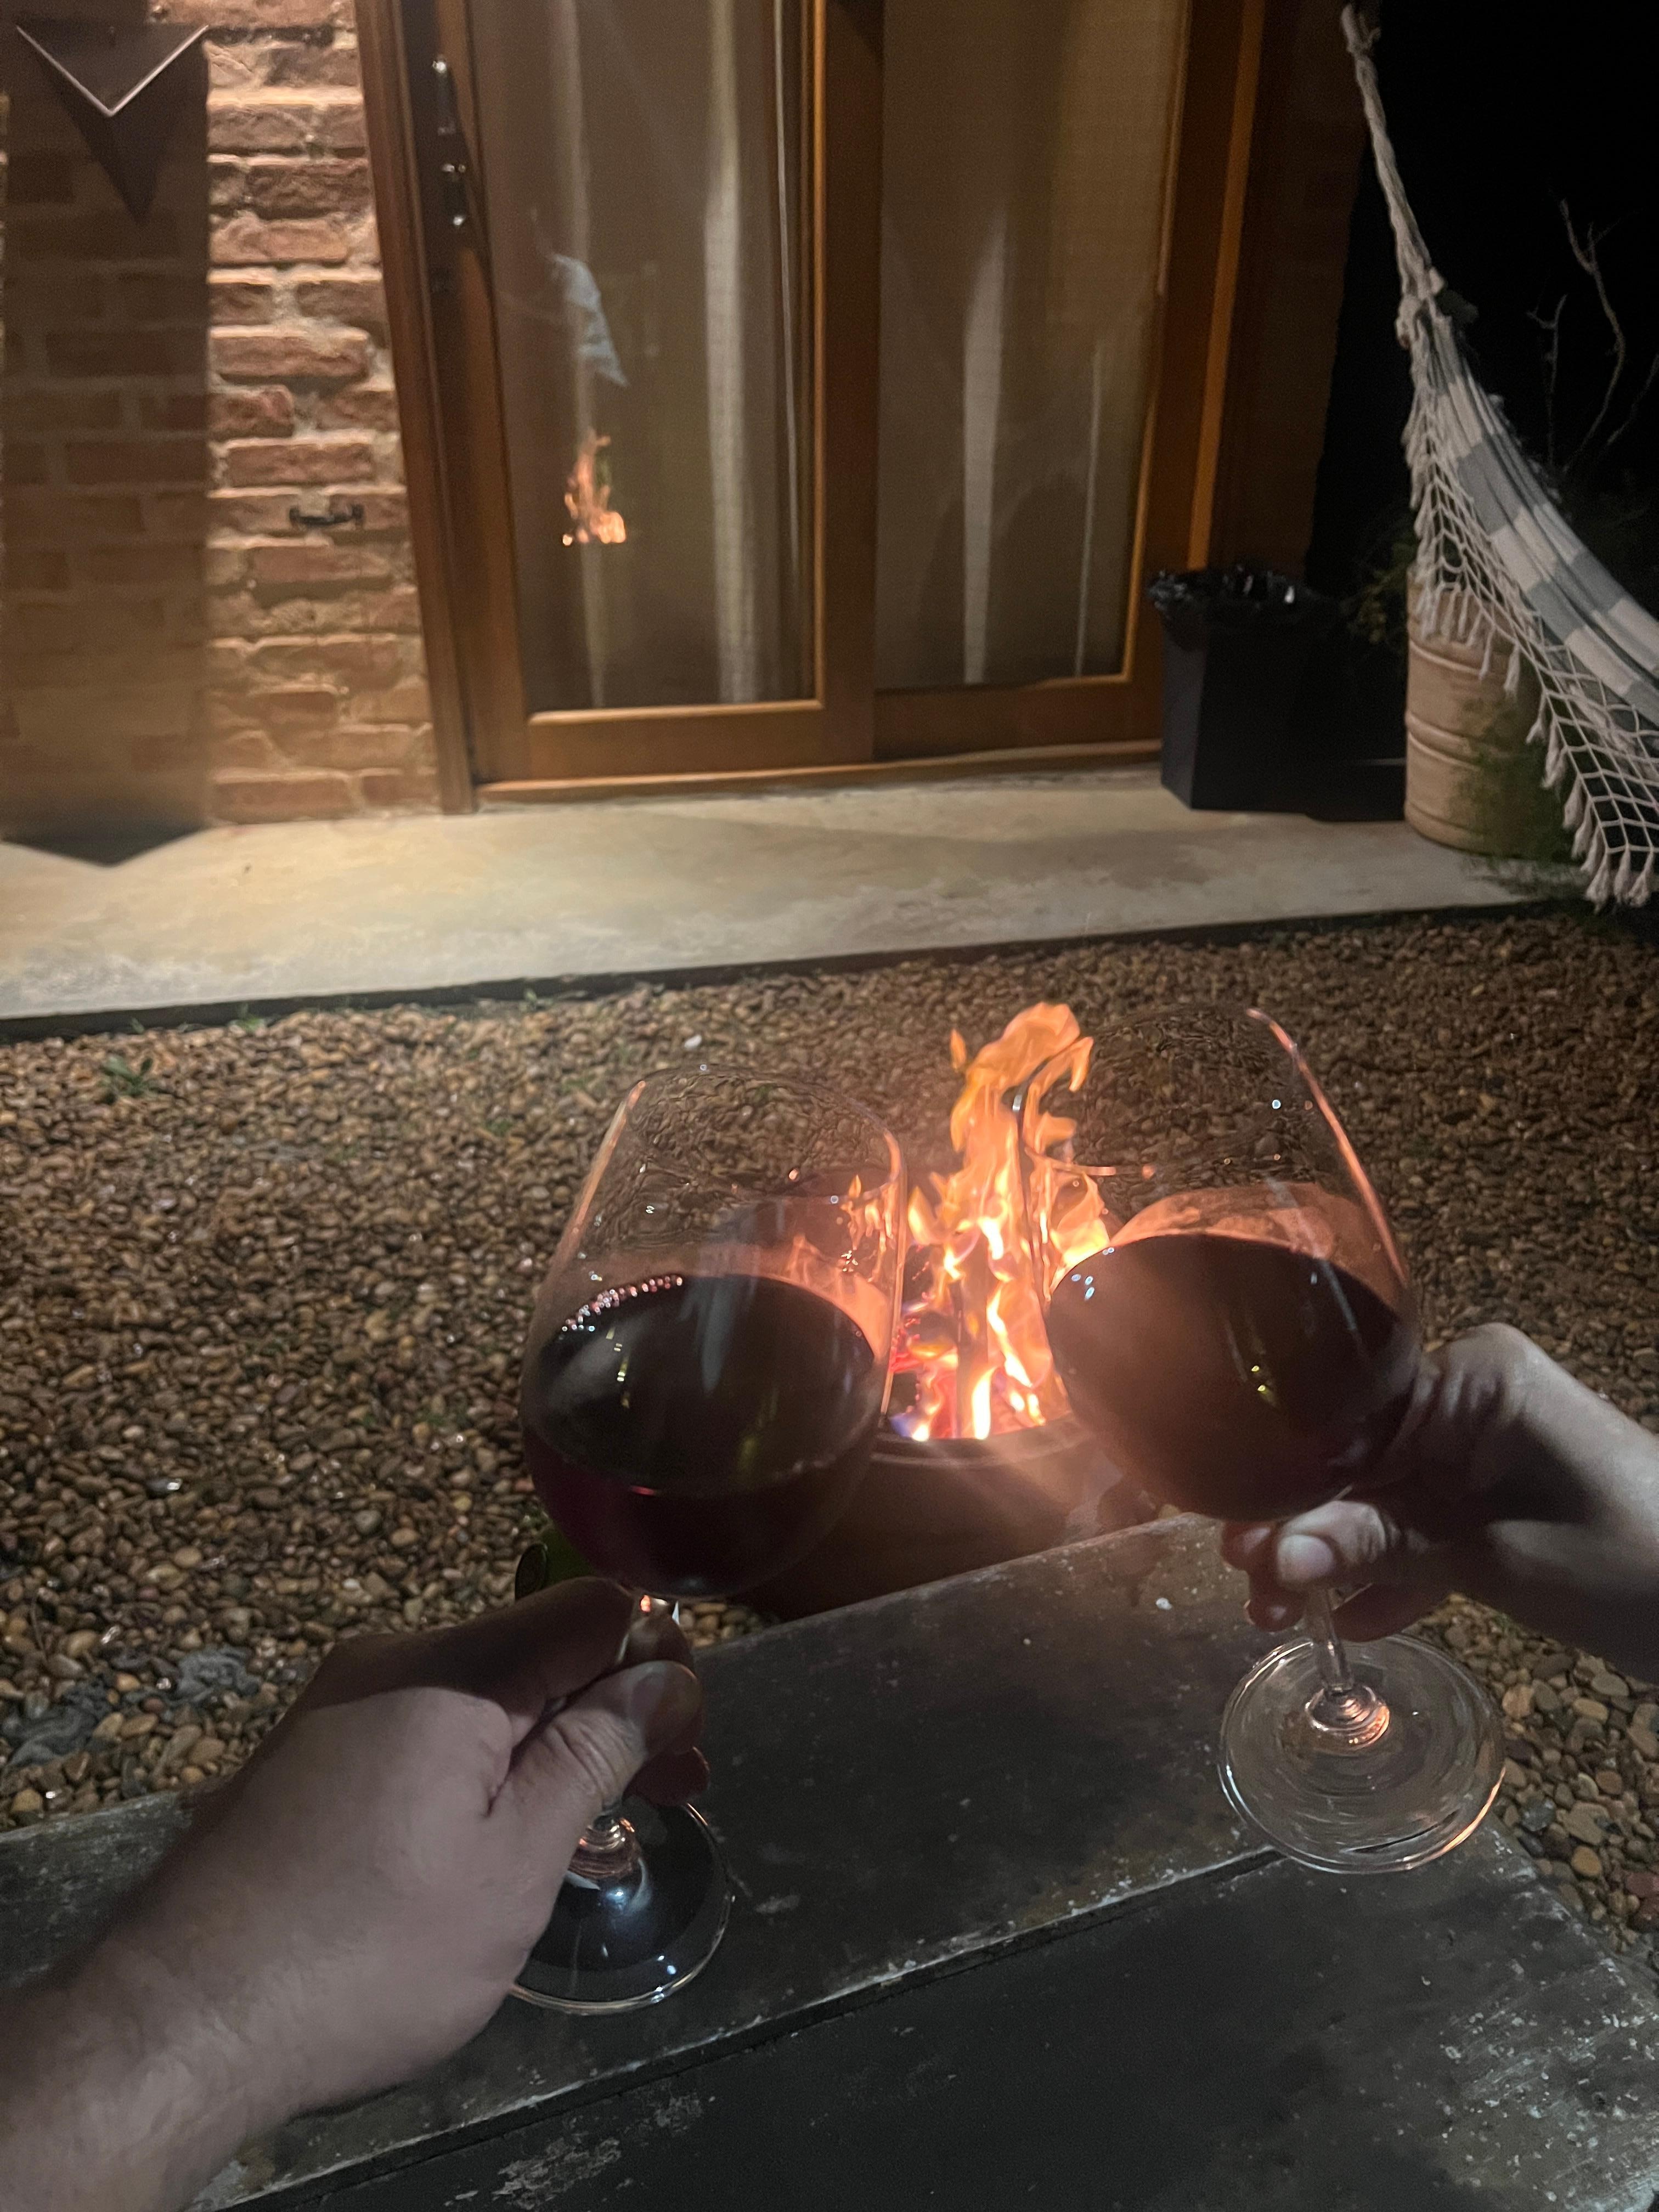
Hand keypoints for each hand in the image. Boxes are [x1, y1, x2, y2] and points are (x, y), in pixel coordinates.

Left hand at [0, 1579, 704, 2211]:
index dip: (658, 1653)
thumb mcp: (511, 1866)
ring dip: (560, 1744)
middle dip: (619, 1707)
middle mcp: (390, 1662)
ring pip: (485, 1698)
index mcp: (447, 1669)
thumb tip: (669, 1675)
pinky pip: (430, 1734)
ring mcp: (342, 1710)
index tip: (693, 1732)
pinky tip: (520, 1830)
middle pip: (538, 1649)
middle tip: (682, 1789)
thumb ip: (592, 1757)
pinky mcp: (314, 1761)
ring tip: (617, 1818)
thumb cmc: (366, 1953)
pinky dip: (492, 1769)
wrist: (177, 2024)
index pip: (589, 1607)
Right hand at [1223, 1324, 1658, 1680]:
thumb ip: (1383, 1549)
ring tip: (1276, 1616)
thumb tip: (1274, 1559)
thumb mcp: (1498, 1560)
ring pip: (1386, 1500)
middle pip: (1358, 1462)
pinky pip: (1428, 1527)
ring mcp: (1488, 1452)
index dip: (1289, 1485)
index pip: (1348, 1420)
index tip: (1235, 1539)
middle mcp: (1472, 1401)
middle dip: (1304, 1531)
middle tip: (1249, 1591)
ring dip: (1338, 1559)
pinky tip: (1347, 1622)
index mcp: (1474, 1379)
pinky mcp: (1503, 1500)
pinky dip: (1394, 1573)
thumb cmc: (1635, 1562)